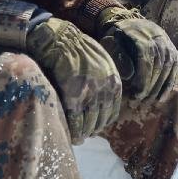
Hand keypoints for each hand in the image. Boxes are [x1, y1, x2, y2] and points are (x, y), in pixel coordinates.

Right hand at [26, 18, 121, 143]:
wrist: (63, 41)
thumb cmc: (81, 50)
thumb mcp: (104, 63)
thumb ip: (108, 81)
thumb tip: (107, 98)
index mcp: (114, 83)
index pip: (112, 112)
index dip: (103, 122)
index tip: (96, 126)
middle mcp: (104, 91)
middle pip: (100, 120)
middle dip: (93, 130)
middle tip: (85, 135)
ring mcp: (89, 95)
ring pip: (88, 123)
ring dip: (83, 133)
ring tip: (78, 137)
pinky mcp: (72, 97)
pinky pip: (74, 121)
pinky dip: (73, 130)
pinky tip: (70, 135)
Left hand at [99, 7, 177, 100]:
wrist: (133, 22)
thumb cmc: (118, 35)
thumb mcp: (112, 41)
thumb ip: (119, 56)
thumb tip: (129, 76)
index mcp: (142, 34)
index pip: (147, 58)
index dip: (143, 77)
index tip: (136, 94)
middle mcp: (158, 37)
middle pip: (158, 65)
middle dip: (150, 86)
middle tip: (140, 102)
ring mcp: (168, 44)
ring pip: (168, 68)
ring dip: (159, 87)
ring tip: (149, 102)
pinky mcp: (173, 51)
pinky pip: (175, 69)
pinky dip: (169, 84)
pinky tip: (162, 97)